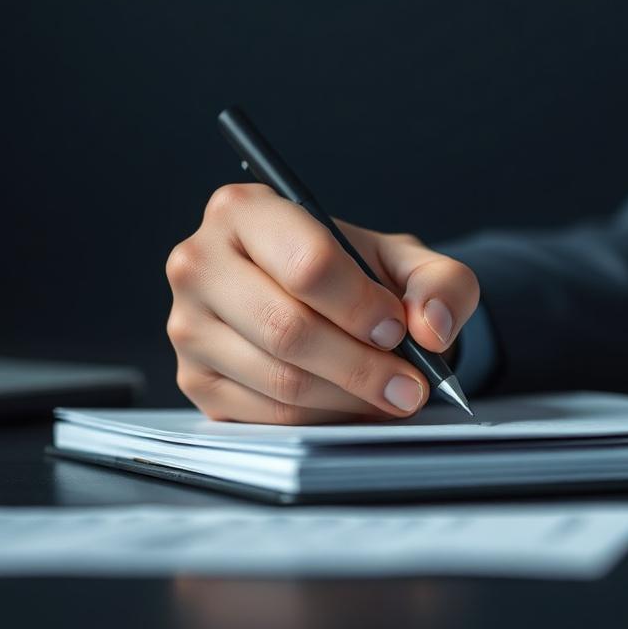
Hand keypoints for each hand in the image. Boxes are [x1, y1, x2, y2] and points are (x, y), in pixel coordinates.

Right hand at [165, 183, 479, 423]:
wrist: (318, 298)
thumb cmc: (351, 271)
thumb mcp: (404, 260)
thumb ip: (438, 282)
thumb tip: (433, 327)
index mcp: (244, 210)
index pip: (306, 265)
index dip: (360, 305)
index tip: (395, 327)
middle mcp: (201, 263)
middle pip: (288, 329)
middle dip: (361, 365)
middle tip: (408, 383)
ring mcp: (189, 326)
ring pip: (280, 379)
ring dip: (348, 397)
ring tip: (389, 393)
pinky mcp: (196, 380)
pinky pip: (266, 415)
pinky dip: (322, 418)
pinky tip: (350, 404)